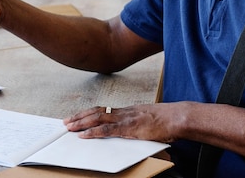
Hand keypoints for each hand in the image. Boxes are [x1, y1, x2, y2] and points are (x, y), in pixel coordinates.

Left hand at [63, 103, 179, 142]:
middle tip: (67, 121)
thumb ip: (141, 125)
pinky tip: (84, 135)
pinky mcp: (129, 128)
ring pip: (97, 118)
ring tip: (70, 127)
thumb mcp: (151, 121)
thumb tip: (139, 130)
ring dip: (81, 123)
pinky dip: (93, 132)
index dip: (89, 113)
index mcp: (129, 110)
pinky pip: (107, 130)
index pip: (104, 110)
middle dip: (80, 116)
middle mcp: (124, 112)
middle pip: (96, 111)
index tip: (79, 116)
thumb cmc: (169, 120)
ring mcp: (126, 119)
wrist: (178, 117)